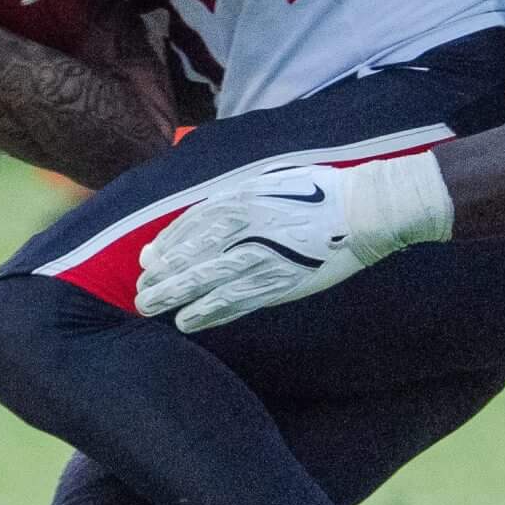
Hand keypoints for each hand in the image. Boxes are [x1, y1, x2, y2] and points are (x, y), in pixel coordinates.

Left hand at [136, 157, 450, 332]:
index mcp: (239, 201)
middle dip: (161, 279)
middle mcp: (242, 231)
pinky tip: (191, 322)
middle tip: (141, 294)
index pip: (189, 228)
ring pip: (205, 285)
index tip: (147, 262)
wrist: (364, 210)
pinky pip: (236, 302)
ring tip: (154, 310)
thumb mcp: (270, 181)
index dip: (166, 248)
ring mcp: (260, 260)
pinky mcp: (278, 284)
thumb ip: (235, 199)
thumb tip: (205, 215)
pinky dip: (210, 314)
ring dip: (176, 299)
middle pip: (189, 259)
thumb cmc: (320, 191)